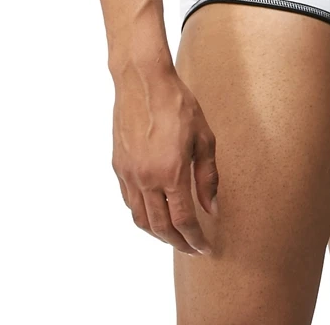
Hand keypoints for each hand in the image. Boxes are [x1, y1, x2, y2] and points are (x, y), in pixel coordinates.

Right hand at [111, 57, 218, 253]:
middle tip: (192, 248)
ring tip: (175, 236)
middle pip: (160, 227)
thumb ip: (208, 176)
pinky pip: (129, 201)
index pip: (183, 221)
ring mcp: (128, 174)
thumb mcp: (204, 137)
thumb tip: (212, 208)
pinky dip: (143, 214)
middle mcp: (146, 178)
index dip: (196, 239)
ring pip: (141, 218)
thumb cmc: (179, 104)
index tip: (206, 248)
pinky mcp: (118, 166)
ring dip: (158, 234)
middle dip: (178, 243)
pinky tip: (156, 211)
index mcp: (171, 172)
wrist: (143, 81)